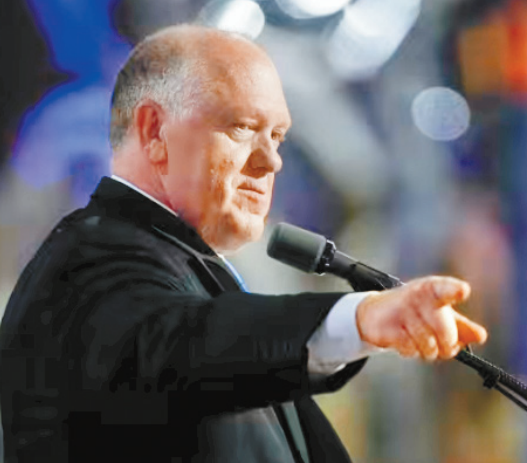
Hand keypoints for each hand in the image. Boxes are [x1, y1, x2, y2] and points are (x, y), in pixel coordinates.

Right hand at [356, 276, 487, 360]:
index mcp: (433, 289)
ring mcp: (401, 311)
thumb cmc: (414, 311)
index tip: (463, 291)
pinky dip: (411, 351)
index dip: (454, 290)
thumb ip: (462, 326)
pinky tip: (405, 340)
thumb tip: (480, 336)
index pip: (445, 289)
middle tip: (441, 342)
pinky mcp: (388, 327)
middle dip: (447, 345)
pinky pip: (411, 350)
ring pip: (429, 346)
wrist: (375, 313)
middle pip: (446, 333)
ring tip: (419, 339)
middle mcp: (417, 297)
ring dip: (428, 351)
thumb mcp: (439, 314)